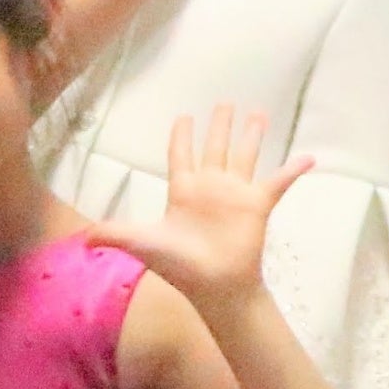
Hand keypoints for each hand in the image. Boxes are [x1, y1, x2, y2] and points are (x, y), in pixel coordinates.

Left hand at [90, 105, 310, 307]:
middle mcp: (210, 188)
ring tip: (259, 113)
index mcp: (183, 191)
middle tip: (225, 102)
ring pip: (245, 156)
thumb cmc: (179, 265)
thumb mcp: (140, 243)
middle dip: (219, 126)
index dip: (181, 137)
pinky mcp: (257, 205)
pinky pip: (278, 183)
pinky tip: (308, 157)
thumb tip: (79, 238)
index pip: (181, 156)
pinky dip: (292, 170)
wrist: (214, 286)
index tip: (184, 117)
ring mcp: (235, 195)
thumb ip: (112, 234)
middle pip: (215, 148)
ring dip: (252, 136)